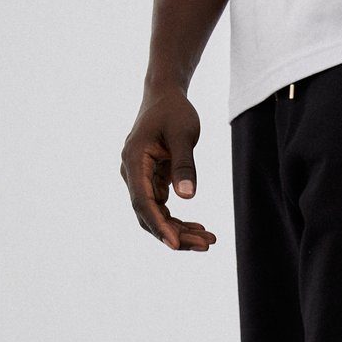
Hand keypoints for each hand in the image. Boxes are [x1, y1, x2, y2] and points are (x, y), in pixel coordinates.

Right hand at [120, 90, 216, 250]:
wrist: (165, 96)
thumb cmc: (174, 111)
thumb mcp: (183, 134)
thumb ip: (185, 164)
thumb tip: (188, 196)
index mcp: (134, 161)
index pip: (143, 201)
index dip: (159, 225)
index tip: (175, 245)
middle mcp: (132, 174)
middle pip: (149, 215)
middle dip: (176, 234)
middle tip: (207, 244)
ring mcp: (140, 180)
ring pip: (157, 216)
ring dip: (181, 231)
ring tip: (209, 240)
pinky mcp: (151, 182)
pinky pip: (163, 209)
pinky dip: (180, 221)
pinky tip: (200, 228)